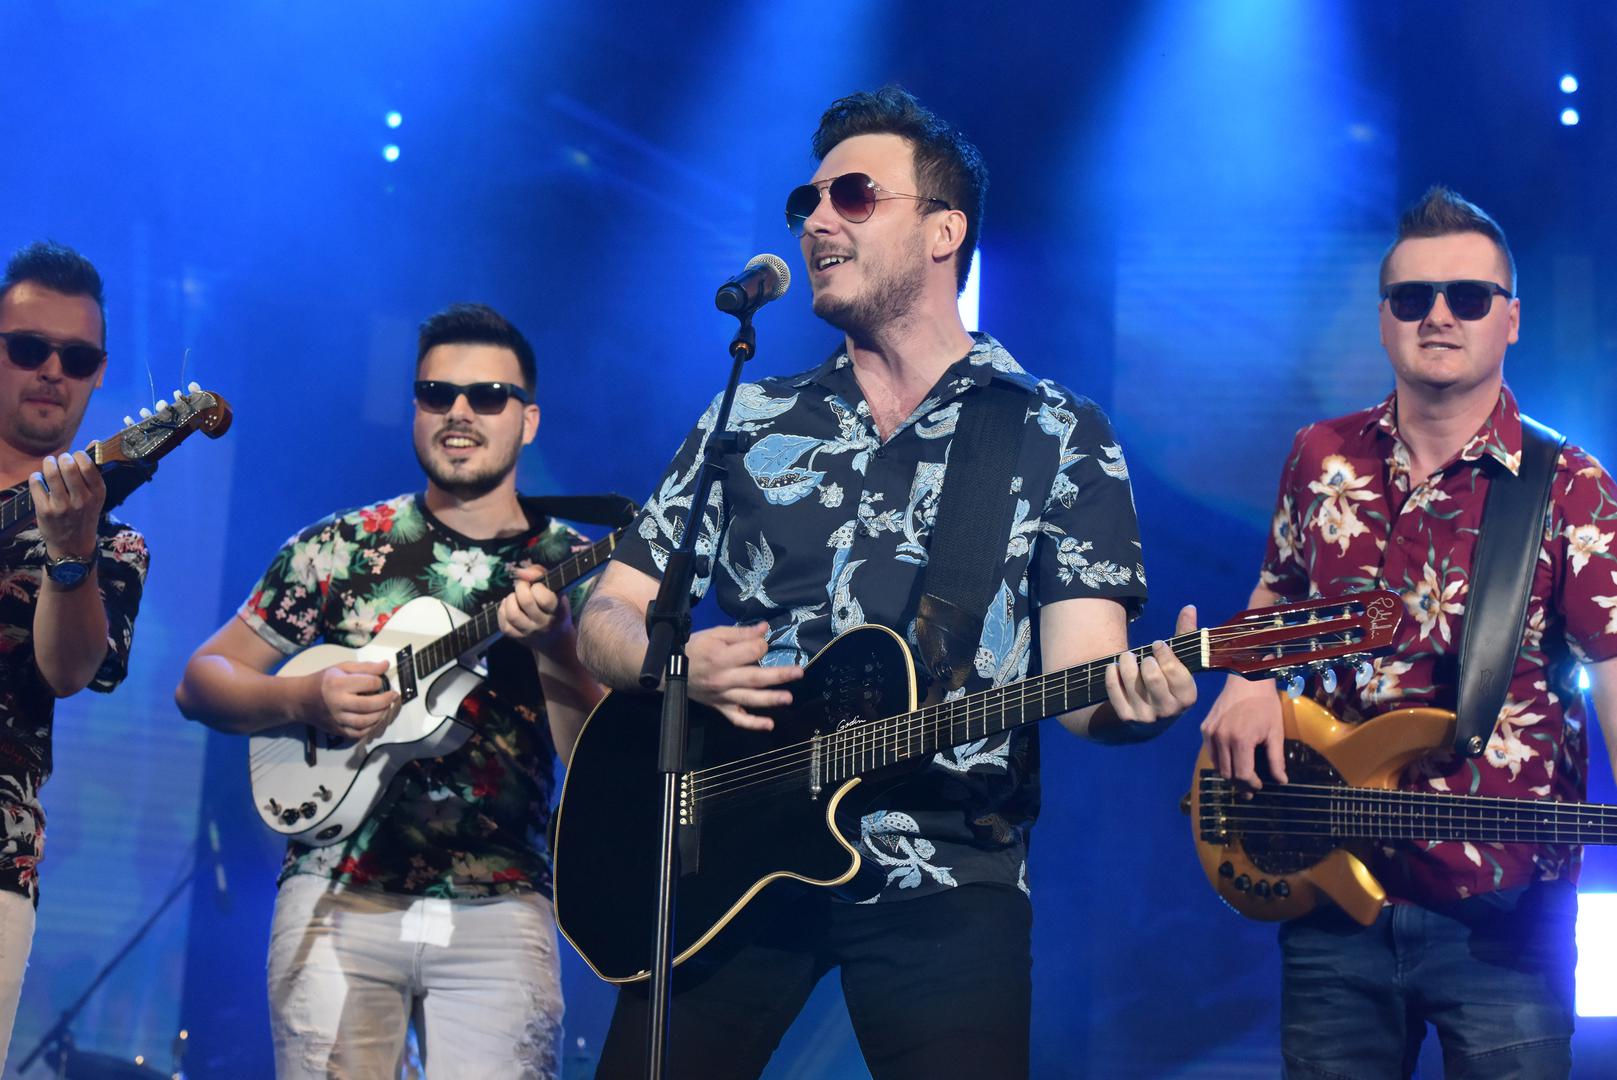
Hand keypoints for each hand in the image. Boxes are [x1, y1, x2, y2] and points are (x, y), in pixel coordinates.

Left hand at [31, 451, 105, 560]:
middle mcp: (82, 500)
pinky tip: (39, 479)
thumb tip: (95, 442)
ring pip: (51, 473)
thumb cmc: (84, 514)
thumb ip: (93, 470)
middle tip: (60, 460)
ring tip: (49, 464)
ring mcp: (63, 506)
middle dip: (62, 458)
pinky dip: (36, 477)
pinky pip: (36, 484)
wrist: (73, 545)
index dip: (78, 455)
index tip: (75, 457)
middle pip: (69, 466)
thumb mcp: (95, 496)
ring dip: (48, 463)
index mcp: (98, 494)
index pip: (88, 465)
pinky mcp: (45, 511)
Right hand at [303, 660, 398, 740]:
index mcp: (339, 684)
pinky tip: (374, 719)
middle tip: (393, 696)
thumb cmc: (323, 680)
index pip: (369, 683)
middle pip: (370, 705)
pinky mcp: (336, 730)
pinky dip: (370, 728)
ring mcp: (337, 719)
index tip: (379, 681)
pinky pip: (358, 733)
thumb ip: (365, 667)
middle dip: (386, 700)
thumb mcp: (342, 668)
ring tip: (385, 707)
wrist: (300, 699)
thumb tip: (386, 665)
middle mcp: (337, 703)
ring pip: (365, 721)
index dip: (379, 682)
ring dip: (381, 714)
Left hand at [498, 564, 567, 651]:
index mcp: (557, 610)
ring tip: (514, 597)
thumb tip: (519, 572)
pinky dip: (503, 612)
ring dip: (510, 600)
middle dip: (521, 588)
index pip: (545, 598)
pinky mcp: (518, 638)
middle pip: (526, 602)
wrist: (556, 639)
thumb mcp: (555, 589)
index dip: (537, 587)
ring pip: (513, 615)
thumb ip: (539, 573)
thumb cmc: (554, 607)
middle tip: (523, 587)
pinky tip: (508, 607)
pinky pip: (504, 625)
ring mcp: (530, 632)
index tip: (537, 586)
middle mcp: (544, 623)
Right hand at [687, 622, 802, 731]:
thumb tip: (765, 629)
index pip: (751, 652)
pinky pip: (737, 718)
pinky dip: (753, 723)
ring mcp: (723, 696)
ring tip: (788, 698)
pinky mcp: (721, 707)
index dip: (761, 645)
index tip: (763, 642)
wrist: (669, 669)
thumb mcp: (715, 633)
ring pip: (750, 699)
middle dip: (778, 675)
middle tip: (798, 672)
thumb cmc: (695, 648)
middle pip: (755, 677)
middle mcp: (724, 679)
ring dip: (770, 700)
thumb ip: (741, 633)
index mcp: (721, 658)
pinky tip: (769, 725)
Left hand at [1102, 604, 1199, 727]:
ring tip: (1128, 656)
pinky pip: (1113, 688)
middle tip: (1144, 655)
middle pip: (1152, 675)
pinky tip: (1114, 667)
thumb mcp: (1182, 664)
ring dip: (1127, 661)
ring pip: (1131, 679)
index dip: (1164, 652)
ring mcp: (1146, 716)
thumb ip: (1186, 635)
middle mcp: (1168, 711)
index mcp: (1187, 698)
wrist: (1153, 719)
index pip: (1174, 671)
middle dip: (1146, 658)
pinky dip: (1112, 673)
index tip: (1158, 644)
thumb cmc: (1169, 683)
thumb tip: (1189, 607)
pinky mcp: (1126, 717)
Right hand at [1200, 672, 1286, 787]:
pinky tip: (1231, 759)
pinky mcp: (1205, 728)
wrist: (1246, 680)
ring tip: (1241, 775)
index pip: (1242, 774)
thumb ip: (1276, 759)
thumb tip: (1281, 781)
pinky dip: (1220, 760)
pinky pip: (1211, 753)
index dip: (1251, 784)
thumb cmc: (1265, 705)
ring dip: (1229, 773)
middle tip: (1251, 785)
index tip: (1260, 786)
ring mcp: (1210, 733)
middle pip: (1228, 774)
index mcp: (1241, 741)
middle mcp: (1221, 739)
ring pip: (1217, 766)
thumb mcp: (1275, 732)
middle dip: (1240, 783)